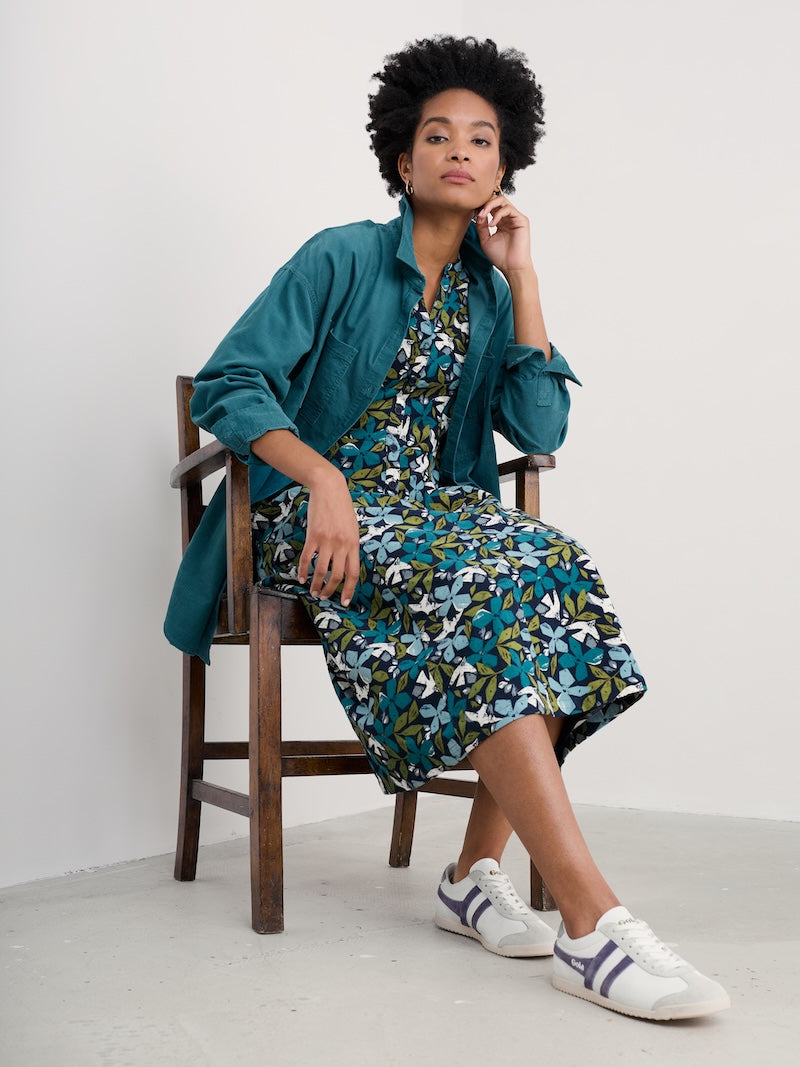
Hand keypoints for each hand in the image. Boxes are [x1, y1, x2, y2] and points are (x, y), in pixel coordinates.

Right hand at [297, 468, 360, 606]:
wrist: (329, 488)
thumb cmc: (342, 507)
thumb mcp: (353, 527)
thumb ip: (350, 545)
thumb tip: (346, 564)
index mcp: (354, 543)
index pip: (353, 573)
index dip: (349, 590)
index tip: (344, 602)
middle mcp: (341, 544)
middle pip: (337, 575)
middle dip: (330, 590)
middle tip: (324, 597)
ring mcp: (326, 540)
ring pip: (321, 570)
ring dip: (316, 584)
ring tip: (313, 592)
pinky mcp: (313, 536)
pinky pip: (306, 558)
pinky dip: (302, 571)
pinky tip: (301, 578)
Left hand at [475, 193, 534, 276]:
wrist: (512, 267)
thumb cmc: (500, 256)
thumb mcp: (485, 239)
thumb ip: (481, 226)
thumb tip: (478, 214)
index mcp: (500, 222)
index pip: (491, 206)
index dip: (481, 206)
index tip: (472, 213)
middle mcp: (508, 218)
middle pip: (496, 199)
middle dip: (485, 203)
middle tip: (477, 211)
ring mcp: (515, 218)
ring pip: (502, 200)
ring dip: (490, 206)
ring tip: (483, 215)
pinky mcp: (522, 220)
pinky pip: (509, 209)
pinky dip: (498, 214)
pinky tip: (492, 224)